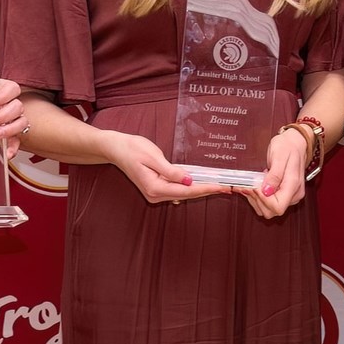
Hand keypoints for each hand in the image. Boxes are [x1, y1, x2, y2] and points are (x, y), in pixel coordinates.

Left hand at [0, 76, 28, 158]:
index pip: (12, 89)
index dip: (3, 97)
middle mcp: (6, 104)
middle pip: (18, 108)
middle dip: (3, 116)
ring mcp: (7, 120)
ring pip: (21, 123)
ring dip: (10, 130)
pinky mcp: (4, 135)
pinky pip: (17, 141)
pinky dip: (14, 147)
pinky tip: (7, 152)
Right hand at [99, 131, 228, 203]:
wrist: (116, 149)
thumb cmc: (133, 149)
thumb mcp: (153, 157)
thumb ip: (171, 171)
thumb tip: (189, 180)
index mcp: (155, 188)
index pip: (187, 190)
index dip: (206, 188)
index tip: (221, 187)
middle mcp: (155, 194)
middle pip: (187, 194)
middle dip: (207, 190)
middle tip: (227, 187)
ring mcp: (155, 193)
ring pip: (184, 193)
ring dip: (200, 189)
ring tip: (219, 186)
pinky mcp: (157, 188)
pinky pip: (178, 189)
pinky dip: (191, 187)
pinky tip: (203, 183)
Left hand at [244, 125, 310, 218]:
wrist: (295, 143)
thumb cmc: (287, 147)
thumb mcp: (279, 156)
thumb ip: (274, 175)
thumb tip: (267, 191)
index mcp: (294, 186)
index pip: (277, 206)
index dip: (262, 199)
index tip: (254, 185)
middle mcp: (293, 195)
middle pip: (271, 211)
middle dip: (256, 199)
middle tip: (247, 184)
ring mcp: (289, 197)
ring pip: (267, 210)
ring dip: (254, 200)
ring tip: (249, 184)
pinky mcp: (283, 196)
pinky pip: (267, 205)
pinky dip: (257, 198)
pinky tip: (254, 187)